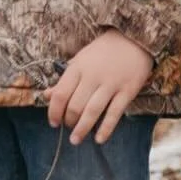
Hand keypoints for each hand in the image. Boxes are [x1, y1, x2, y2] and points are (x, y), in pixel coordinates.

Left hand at [47, 31, 154, 145]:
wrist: (134, 39)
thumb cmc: (103, 52)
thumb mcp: (79, 61)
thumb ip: (64, 80)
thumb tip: (46, 96)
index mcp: (78, 68)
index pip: (60, 94)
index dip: (53, 112)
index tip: (53, 122)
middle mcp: (93, 76)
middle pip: (75, 106)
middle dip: (68, 122)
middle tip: (68, 128)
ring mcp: (111, 84)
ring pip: (92, 112)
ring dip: (82, 129)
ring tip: (75, 140)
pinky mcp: (127, 91)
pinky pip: (114, 113)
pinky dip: (106, 128)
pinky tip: (99, 139)